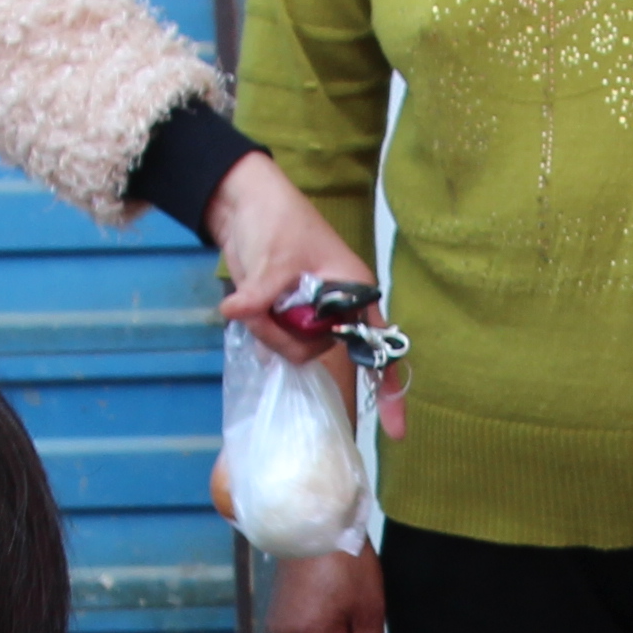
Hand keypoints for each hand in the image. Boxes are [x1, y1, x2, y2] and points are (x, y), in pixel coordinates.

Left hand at [208, 152, 393, 420]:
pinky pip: (274, 341)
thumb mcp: (274, 256)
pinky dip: (257, 330)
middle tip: (260, 307)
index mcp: (353, 288)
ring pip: (292, 349)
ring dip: (265, 330)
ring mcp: (309, 312)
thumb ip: (261, 293)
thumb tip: (236, 311)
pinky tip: (246, 309)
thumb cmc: (277, 217)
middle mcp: (336, 306)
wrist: (243, 202)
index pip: (379, 344)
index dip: (387, 387)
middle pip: (319, 350)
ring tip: (250, 298)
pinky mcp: (283, 315)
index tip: (395, 430)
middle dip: (284, 337)